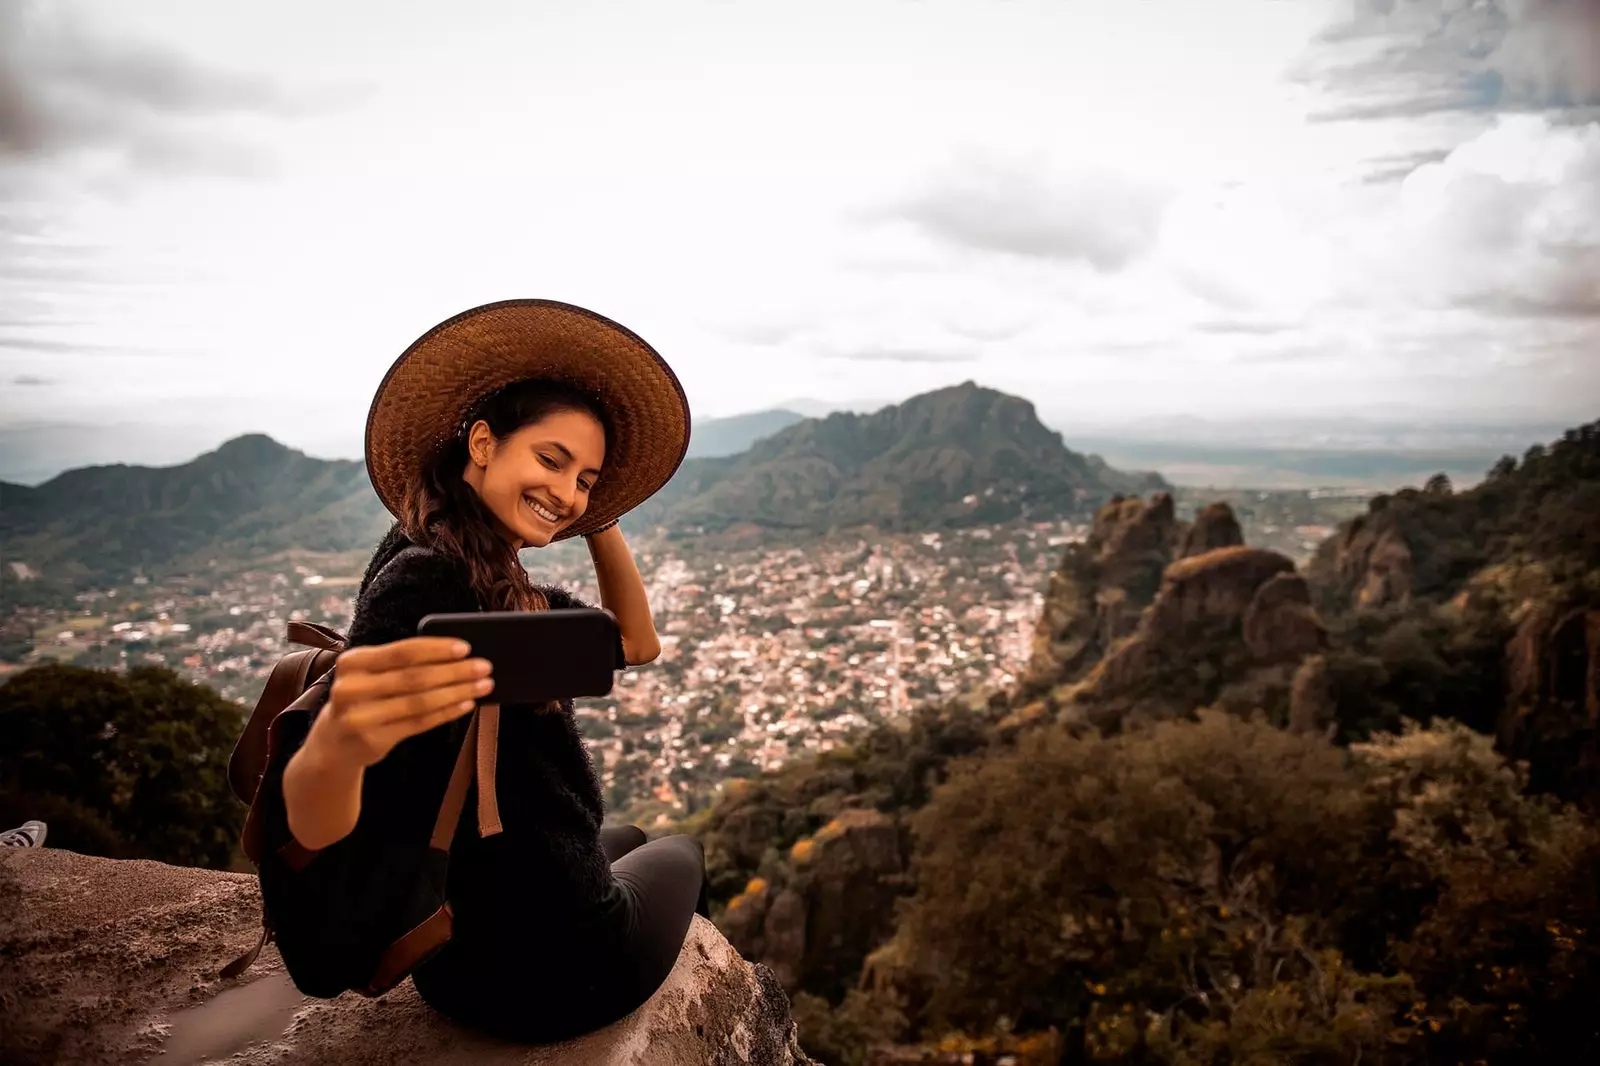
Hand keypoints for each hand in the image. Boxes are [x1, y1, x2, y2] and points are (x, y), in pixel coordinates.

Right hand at [305, 637, 492, 771]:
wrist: (332, 743)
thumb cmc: (363, 697)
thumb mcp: (369, 674)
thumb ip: (401, 663)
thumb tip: (457, 654)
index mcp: (352, 662)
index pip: (402, 652)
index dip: (436, 649)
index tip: (466, 647)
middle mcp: (351, 688)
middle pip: (415, 677)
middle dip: (455, 671)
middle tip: (485, 666)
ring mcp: (360, 717)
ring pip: (420, 702)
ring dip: (457, 692)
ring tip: (484, 686)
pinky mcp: (373, 740)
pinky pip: (418, 723)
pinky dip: (446, 713)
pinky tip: (466, 704)